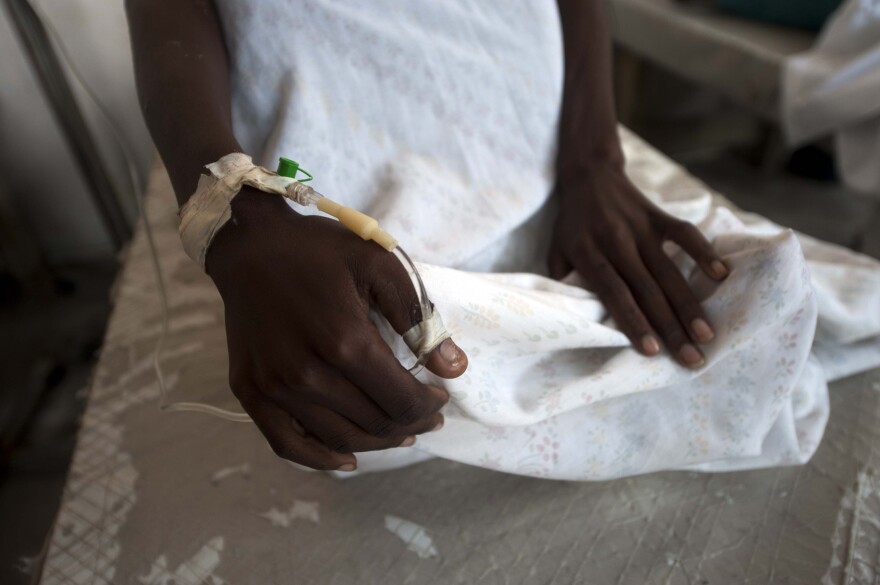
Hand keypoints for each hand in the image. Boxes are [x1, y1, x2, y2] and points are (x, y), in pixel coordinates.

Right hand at [206, 187, 467, 470]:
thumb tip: (454, 368)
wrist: (248, 245)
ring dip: (376, 443)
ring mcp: (274, 387)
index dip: (428, 405)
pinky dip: (320, 460)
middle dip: (410, 424)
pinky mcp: (250, 392)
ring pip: (338, 439)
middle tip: (426, 416)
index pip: (401, 400)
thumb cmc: (317, 251)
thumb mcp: (378, 263)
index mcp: (344, 340)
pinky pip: (287, 444)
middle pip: (374, 424)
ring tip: (398, 433)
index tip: (440, 397)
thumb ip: (419, 317)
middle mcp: (306, 373)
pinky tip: (346, 460)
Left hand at [548, 164, 727, 367]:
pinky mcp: (658, 216)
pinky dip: (703, 252)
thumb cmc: (572, 226)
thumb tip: (576, 321)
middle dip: (670, 327)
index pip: (614, 293)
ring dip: (689, 305)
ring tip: (707, 335)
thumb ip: (564, 284)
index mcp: (588, 254)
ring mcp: (641, 228)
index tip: (652, 351)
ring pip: (668, 271)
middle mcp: (617, 242)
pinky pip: (684, 233)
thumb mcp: (555, 253)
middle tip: (691, 359)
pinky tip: (722, 276)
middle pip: (647, 290)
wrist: (589, 175)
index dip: (633, 322)